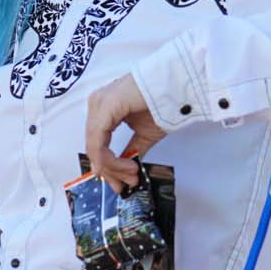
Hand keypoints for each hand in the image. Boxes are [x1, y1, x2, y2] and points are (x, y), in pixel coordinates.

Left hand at [85, 74, 165, 192]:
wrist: (177, 85)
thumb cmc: (163, 102)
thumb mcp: (143, 134)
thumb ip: (131, 151)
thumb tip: (126, 170)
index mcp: (103, 109)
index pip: (96, 144)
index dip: (107, 168)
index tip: (120, 183)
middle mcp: (97, 104)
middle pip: (93, 148)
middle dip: (110, 171)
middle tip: (125, 184)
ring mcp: (99, 104)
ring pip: (94, 148)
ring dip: (113, 168)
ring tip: (132, 174)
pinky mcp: (105, 107)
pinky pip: (99, 142)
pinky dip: (111, 160)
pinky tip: (128, 165)